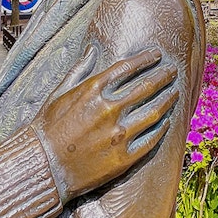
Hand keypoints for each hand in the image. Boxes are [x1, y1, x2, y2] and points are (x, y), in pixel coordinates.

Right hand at [33, 46, 178, 201]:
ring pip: (154, 111)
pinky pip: (151, 138)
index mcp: (92, 91)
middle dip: (163, 75)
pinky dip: (162, 127)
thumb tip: (92, 50)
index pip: (127, 67)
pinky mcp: (124, 158)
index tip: (157, 54)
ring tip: (175, 92)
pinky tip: (165, 120)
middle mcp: (109, 110)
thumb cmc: (47, 129)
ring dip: (168, 99)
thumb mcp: (58, 94)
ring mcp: (119, 135)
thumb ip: (78, 71)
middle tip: (173, 70)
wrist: (42, 167)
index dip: (146, 59)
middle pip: (147, 86)